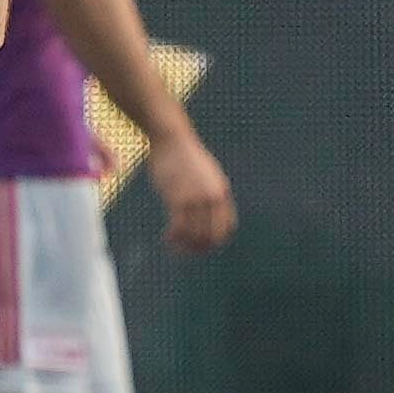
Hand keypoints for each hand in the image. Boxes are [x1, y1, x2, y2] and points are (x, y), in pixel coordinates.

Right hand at [148, 132, 236, 254]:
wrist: (172, 140)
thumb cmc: (183, 156)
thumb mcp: (205, 174)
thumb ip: (208, 191)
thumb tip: (205, 208)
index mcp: (222, 193)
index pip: (226, 227)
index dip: (215, 241)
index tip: (201, 245)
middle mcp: (213, 198)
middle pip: (211, 234)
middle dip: (199, 248)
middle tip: (184, 252)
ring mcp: (197, 199)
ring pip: (194, 234)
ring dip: (183, 245)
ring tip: (172, 246)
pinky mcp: (179, 198)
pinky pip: (179, 226)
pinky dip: (173, 237)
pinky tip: (166, 238)